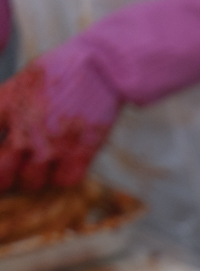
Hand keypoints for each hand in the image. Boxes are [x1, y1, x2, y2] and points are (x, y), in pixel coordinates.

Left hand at [0, 60, 117, 191]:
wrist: (99, 67)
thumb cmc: (58, 71)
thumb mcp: (20, 83)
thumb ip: (4, 107)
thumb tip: (1, 130)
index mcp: (6, 107)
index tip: (1, 156)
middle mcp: (24, 131)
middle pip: (2, 174)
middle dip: (5, 177)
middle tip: (11, 173)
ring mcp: (53, 145)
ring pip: (32, 183)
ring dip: (32, 180)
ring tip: (36, 171)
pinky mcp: (80, 153)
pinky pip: (64, 182)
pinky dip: (61, 179)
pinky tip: (61, 168)